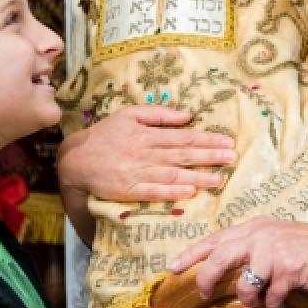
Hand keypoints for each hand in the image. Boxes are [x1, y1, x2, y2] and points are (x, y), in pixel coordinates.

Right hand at [57, 106, 235, 240]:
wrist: (75, 159)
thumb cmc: (105, 135)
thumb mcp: (129, 114)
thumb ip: (159, 114)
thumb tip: (187, 115)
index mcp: (146, 133)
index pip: (183, 137)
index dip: (207, 139)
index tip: (227, 142)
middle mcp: (144, 153)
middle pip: (182, 155)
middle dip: (209, 156)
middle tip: (231, 158)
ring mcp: (136, 173)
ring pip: (172, 175)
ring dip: (197, 177)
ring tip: (219, 179)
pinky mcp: (128, 191)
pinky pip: (153, 192)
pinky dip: (171, 193)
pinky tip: (189, 192)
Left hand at [168, 217, 307, 307]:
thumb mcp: (279, 238)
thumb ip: (254, 247)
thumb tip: (231, 267)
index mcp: (255, 227)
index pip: (214, 239)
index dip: (191, 253)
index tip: (171, 267)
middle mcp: (260, 235)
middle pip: (218, 258)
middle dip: (205, 279)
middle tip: (202, 294)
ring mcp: (273, 252)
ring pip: (243, 285)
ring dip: (249, 300)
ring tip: (260, 302)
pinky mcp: (288, 270)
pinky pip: (269, 299)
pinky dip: (273, 306)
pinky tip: (281, 303)